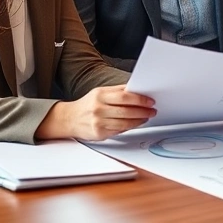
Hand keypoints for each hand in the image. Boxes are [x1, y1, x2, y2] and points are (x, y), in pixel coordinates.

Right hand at [36, 86, 155, 140]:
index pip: (124, 96)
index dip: (140, 99)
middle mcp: (99, 109)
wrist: (69, 119)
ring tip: (146, 117)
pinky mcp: (99, 133)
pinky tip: (136, 123)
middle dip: (143, 111)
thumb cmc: (88, 104)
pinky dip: (130, 127)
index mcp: (100, 95)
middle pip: (126, 110)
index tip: (150, 101)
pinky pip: (119, 130)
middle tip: (152, 110)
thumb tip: (137, 89)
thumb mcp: (100, 92)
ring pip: (125, 122)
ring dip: (139, 120)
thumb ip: (118, 91)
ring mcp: (98, 122)